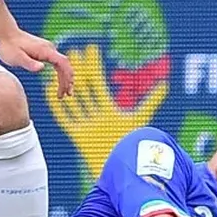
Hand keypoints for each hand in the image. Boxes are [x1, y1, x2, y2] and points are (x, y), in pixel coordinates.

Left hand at [0, 28, 73, 98]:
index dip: (66, 76)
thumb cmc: (9, 47)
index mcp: (45, 50)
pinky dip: (61, 73)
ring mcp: (48, 49)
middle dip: (68, 80)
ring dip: (66, 78)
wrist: (6, 34)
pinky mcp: (45, 51)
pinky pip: (57, 63)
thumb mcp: (17, 58)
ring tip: (65, 93)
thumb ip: (29, 63)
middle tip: (67, 95)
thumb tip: (42, 67)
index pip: (62, 63)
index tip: (65, 89)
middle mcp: (49, 48)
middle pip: (65, 65)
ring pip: (63, 65)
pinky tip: (60, 82)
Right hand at [46, 44, 166, 179]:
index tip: (91, 49)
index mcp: (109, 110)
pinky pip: (64, 118)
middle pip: (85, 89)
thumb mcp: (142, 117)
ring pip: (74, 101)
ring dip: (67, 85)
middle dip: (79, 71)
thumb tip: (165, 84)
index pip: (99, 84)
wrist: (124, 166)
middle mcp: (96, 115)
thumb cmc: (133, 144)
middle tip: (73, 53)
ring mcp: (86, 124)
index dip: (94, 66)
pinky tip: (51, 92)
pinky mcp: (78, 135)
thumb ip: (151, 100)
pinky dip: (57, 106)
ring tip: (59, 69)